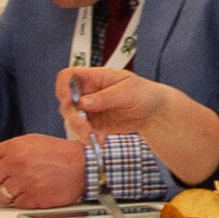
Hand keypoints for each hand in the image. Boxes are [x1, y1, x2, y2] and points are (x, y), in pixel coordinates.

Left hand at [0, 129, 92, 206]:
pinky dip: (21, 201)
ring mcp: (25, 183)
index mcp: (14, 149)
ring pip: (1, 196)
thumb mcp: (30, 141)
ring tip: (19, 188)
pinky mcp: (34, 199)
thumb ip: (5, 149)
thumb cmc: (57, 153)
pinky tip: (32, 192)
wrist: (83, 166)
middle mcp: (16, 165)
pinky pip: (17, 204)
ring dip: (6, 195)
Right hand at [55, 66, 218, 184]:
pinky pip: (83, 132)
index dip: (63, 86)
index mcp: (94, 77)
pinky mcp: (93, 125)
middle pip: (66, 101)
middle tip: (85, 126)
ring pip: (71, 119)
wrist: (155, 113)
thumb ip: (106, 97)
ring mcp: (89, 110)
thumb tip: (84, 102)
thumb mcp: (128, 90)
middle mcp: (87, 93)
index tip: (69, 99)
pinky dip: (88, 138)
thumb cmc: (144, 93)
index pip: (68, 76)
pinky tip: (100, 141)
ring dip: (79, 129)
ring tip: (94, 136)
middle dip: (72, 115)